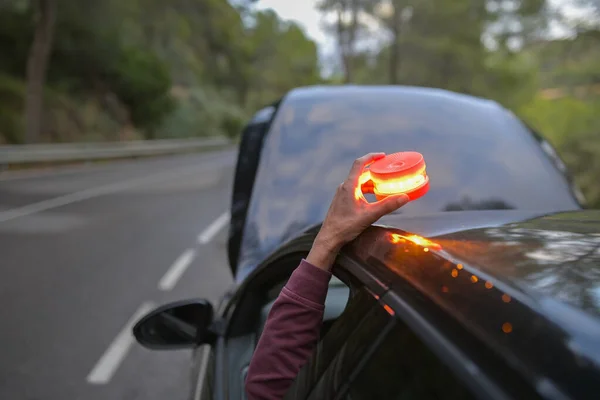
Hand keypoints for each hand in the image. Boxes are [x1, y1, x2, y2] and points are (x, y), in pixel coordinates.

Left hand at [307, 153, 409, 270]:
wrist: (329, 238)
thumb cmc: (345, 226)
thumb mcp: (369, 215)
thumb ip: (388, 205)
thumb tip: (405, 197)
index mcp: (349, 186)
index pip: (359, 164)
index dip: (371, 157)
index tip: (383, 156)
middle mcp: (345, 187)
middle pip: (361, 173)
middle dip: (375, 171)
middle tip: (388, 171)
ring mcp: (343, 194)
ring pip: (359, 182)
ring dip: (371, 181)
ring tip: (385, 183)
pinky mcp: (343, 200)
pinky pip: (356, 190)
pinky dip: (366, 189)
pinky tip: (375, 196)